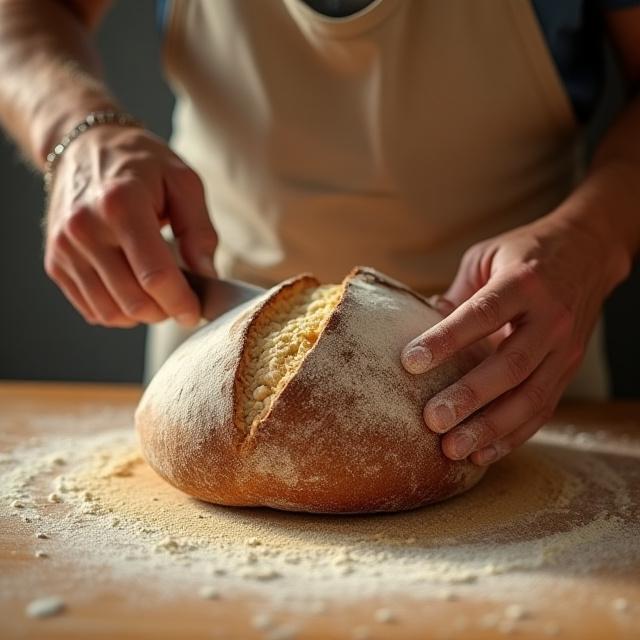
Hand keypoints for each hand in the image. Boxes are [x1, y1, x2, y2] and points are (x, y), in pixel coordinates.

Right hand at [44, 125, 216, 327]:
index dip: (181, 302)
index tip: (195, 311)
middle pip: (134, 301)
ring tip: (158, 293)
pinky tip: (134, 290)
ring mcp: (65, 248)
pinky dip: (119, 311)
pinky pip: (93, 309)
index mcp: (121, 205)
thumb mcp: (183, 181)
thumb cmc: (141, 163)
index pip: (155, 275)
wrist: (82, 145)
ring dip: (143, 314)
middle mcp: (85, 229)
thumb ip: (200, 231)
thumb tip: (206, 276)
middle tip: (181, 300)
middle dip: (166, 311)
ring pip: (112, 313)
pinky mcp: (55, 262)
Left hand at [401, 215, 624, 465]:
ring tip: (452, 449)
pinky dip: (513, 436)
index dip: (446, 340)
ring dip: (490, 428)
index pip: (482, 314)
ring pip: (530, 396)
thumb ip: (456, 293)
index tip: (409, 362)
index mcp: (523, 282)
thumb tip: (417, 327)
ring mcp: (564, 348)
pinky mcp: (568, 369)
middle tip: (431, 420)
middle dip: (469, 396)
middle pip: (510, 364)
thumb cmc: (523, 254)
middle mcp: (549, 317)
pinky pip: (543, 409)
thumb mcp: (486, 257)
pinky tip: (482, 454)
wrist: (589, 250)